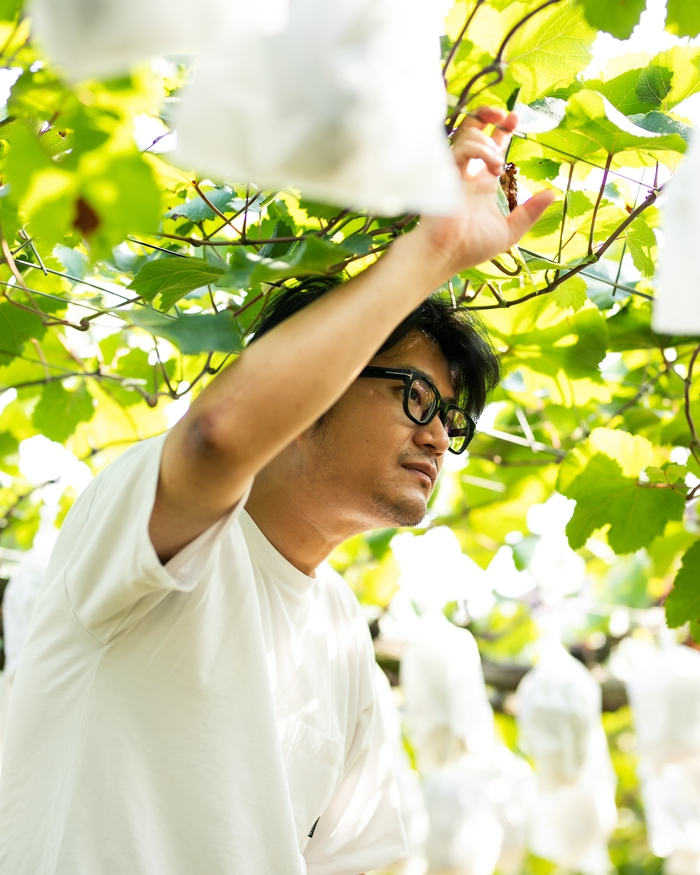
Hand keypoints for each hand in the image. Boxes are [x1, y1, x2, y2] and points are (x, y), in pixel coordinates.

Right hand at [408, 106, 554, 277]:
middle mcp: (468, 173)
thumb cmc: (471, 248)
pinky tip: (493, 168)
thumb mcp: (510, 231)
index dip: (502, 130)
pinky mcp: (446, 173)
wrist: (447, 255)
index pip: (490, 146)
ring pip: (469, 135)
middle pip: (474, 130)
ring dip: (490, 144)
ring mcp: (455, 171)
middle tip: (509, 117)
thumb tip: (553, 194)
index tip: (515, 119)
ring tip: (499, 167)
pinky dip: (481, 151)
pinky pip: (462, 148)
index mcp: (481, 183)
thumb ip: (530, 213)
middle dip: (490, 116)